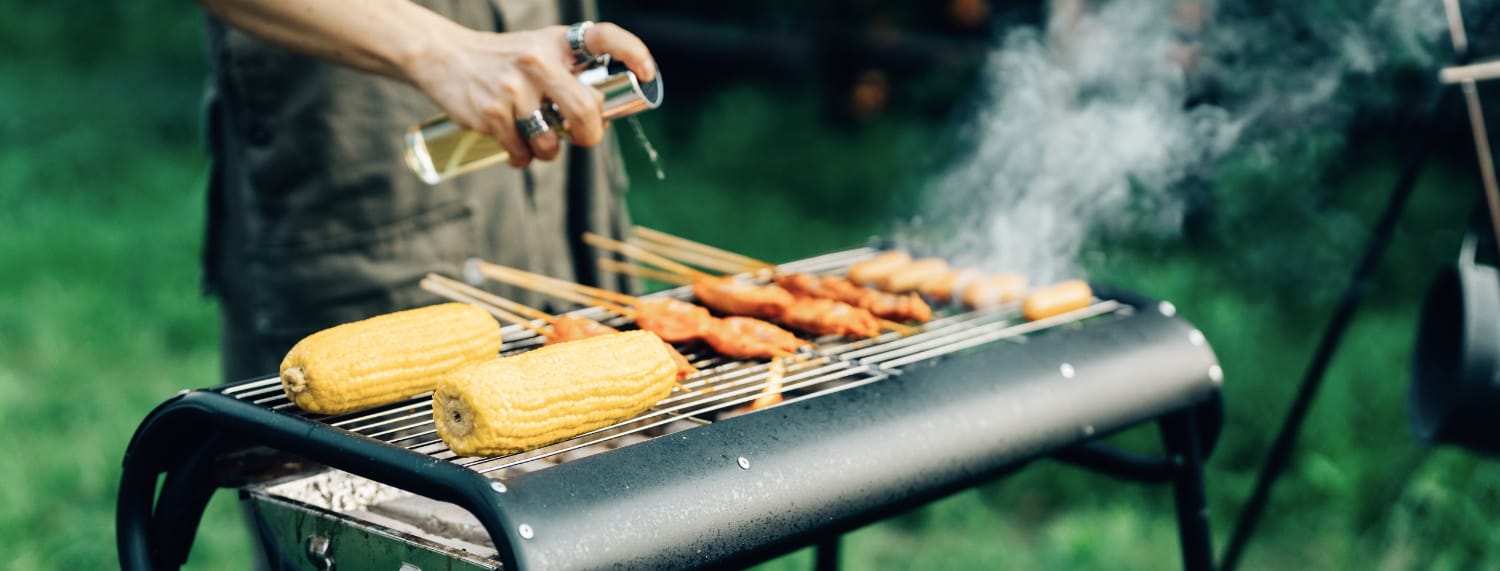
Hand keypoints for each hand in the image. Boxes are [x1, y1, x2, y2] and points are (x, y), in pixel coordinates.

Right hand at [405, 22, 655, 168]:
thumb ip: (568, 73)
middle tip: (583, 138)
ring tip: (537, 138)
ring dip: (548, 151)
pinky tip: (515, 146)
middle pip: (585, 110)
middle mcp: (537, 60)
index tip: (647, 73)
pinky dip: (522, 158)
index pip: (604, 37)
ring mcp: (513, 88)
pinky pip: (521, 152)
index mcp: (556, 42)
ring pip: (550, 141)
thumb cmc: (502, 59)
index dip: (633, 53)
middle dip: (590, 135)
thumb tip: (601, 120)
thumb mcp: (538, 49)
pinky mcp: (491, 113)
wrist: (444, 57)